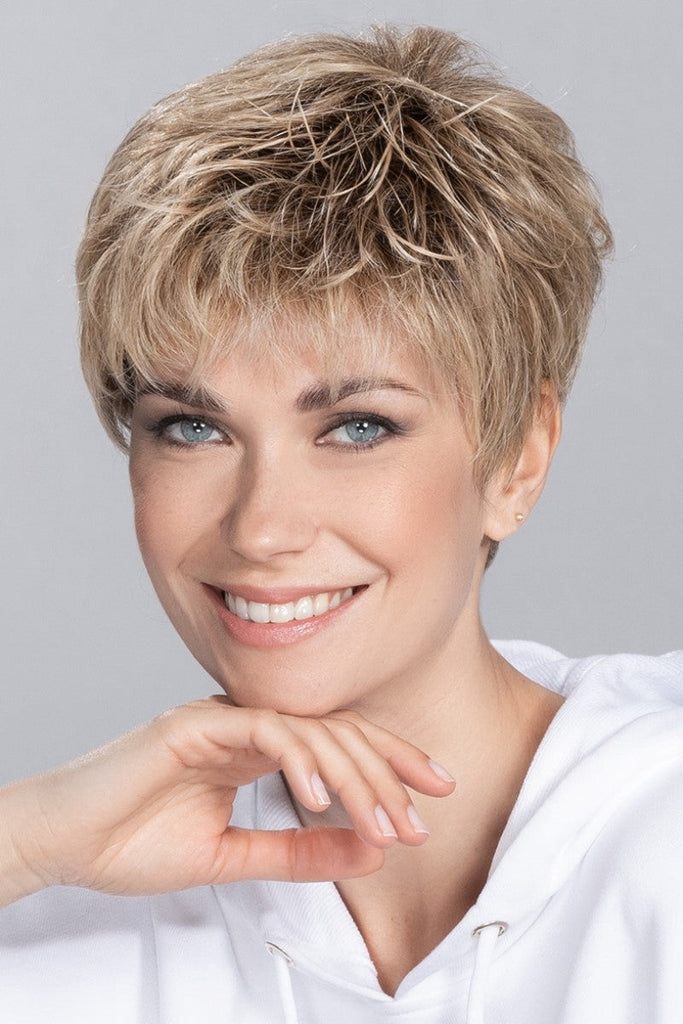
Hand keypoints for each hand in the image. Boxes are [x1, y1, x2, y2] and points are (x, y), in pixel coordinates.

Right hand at [0, 699, 454, 903]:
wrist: (63, 841)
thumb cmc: (132, 842)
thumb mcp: (233, 857)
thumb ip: (299, 850)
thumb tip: (369, 849)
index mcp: (256, 747)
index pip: (337, 743)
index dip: (388, 764)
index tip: (432, 795)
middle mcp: (247, 725)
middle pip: (336, 729)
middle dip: (389, 767)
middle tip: (424, 812)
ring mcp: (222, 718)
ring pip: (309, 727)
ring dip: (353, 774)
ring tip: (383, 820)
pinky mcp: (194, 723)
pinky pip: (263, 729)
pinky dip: (299, 758)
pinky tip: (322, 795)